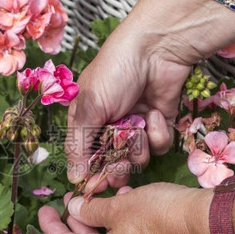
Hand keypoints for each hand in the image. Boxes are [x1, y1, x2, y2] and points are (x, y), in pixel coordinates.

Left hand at [38, 183, 214, 233]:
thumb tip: (75, 209)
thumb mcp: (118, 206)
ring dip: (102, 221)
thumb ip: (91, 209)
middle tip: (73, 198)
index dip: (51, 226)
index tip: (44, 209)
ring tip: (105, 195)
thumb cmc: (160, 215)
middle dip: (78, 221)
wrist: (207, 226)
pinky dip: (121, 227)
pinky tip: (127, 204)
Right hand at [65, 0, 215, 185]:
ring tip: (139, 128)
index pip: (85, 158)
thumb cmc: (115, 70)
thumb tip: (74, 178)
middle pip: (112, 163)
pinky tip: (155, 113)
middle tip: (120, 167)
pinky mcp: (160, 123)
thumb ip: (79, 145)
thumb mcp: (90, 107)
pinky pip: (159, 146)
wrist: (157, 48)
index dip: (92, 173)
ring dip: (139, 147)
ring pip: (138, 158)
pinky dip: (158, 133)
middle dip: (117, 167)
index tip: (97, 184)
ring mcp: (136, 125)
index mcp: (86, 121)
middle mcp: (110, 126)